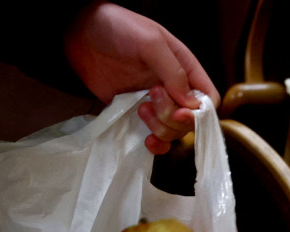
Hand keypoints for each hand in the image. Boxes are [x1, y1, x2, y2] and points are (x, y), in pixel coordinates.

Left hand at [65, 1, 220, 154]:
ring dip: (160, 128)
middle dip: (171, 117)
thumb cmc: (118, 28)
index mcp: (185, 68)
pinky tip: (146, 141)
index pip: (208, 99)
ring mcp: (154, 103)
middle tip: (149, 97)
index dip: (200, 112)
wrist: (81, 34)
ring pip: (173, 131)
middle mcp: (174, 88)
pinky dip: (155, 145)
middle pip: (190, 120)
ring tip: (139, 109)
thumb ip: (173, 71)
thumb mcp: (150, 41)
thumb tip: (190, 103)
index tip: (179, 111)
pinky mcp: (134, 114)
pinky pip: (155, 137)